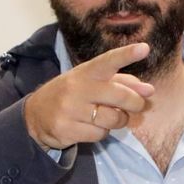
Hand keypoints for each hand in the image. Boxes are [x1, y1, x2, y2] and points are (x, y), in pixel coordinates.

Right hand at [23, 42, 154, 149]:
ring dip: (119, 121)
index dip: (126, 55)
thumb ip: (122, 83)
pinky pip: (100, 134)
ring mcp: (70, 109)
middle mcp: (77, 88)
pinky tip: (91, 127)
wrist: (35, 117)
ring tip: (110, 117)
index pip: (107, 61)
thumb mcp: (92, 82)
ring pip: (113, 119)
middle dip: (136, 103)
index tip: (144, 48)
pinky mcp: (66, 129)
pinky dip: (102, 133)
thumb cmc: (72, 95)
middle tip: (138, 105)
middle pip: (120, 96)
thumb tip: (149, 90)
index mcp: (85, 72)